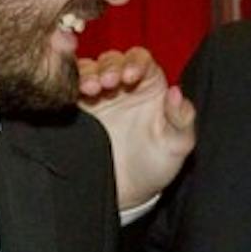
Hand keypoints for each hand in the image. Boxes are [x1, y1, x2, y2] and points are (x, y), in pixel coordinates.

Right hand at [77, 47, 196, 210]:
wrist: (126, 192)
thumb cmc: (156, 165)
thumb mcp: (177, 144)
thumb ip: (181, 118)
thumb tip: (176, 92)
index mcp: (149, 85)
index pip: (141, 59)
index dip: (135, 62)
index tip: (130, 76)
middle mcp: (122, 85)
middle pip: (111, 60)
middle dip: (108, 67)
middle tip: (106, 83)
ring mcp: (98, 96)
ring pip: (88, 70)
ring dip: (87, 74)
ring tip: (89, 89)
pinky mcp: (78, 110)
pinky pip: (69, 89)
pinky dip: (69, 86)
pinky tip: (73, 94)